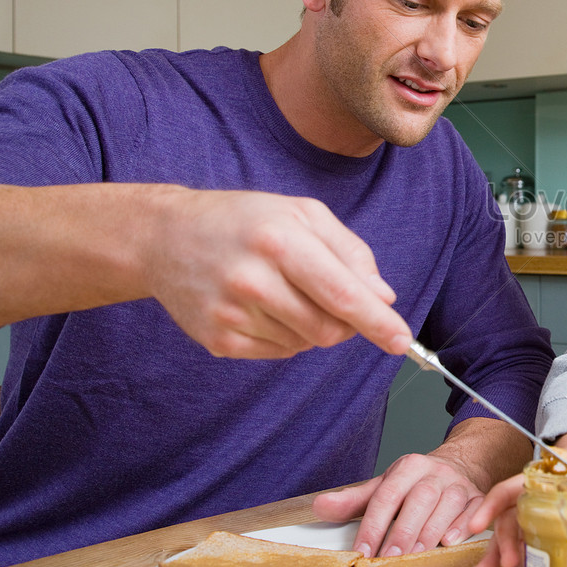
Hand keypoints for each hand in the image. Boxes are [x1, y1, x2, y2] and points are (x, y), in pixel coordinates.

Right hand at [143, 187, 411, 357]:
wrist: (165, 237)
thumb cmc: (245, 220)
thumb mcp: (303, 213)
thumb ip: (351, 253)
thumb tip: (382, 297)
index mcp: (280, 241)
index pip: (342, 294)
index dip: (377, 322)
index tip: (401, 341)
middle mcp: (252, 280)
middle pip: (328, 328)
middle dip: (345, 322)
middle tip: (333, 297)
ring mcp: (231, 314)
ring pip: (306, 343)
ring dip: (313, 325)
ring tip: (285, 290)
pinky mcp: (217, 340)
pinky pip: (278, 352)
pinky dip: (286, 335)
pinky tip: (264, 306)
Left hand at [312, 453, 485, 557]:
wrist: (459, 466)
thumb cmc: (418, 483)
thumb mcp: (385, 486)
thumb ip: (354, 500)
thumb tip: (321, 506)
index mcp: (408, 467)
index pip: (387, 496)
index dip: (374, 525)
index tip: (363, 551)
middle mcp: (435, 473)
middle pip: (419, 500)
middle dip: (403, 532)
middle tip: (389, 558)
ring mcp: (458, 485)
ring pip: (447, 506)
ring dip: (430, 534)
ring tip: (415, 556)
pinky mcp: (479, 497)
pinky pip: (475, 511)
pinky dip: (464, 527)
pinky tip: (450, 542)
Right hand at [468, 432, 566, 566]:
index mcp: (541, 480)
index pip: (509, 489)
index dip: (492, 506)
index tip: (478, 524)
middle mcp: (530, 496)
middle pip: (508, 518)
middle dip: (500, 544)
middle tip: (504, 564)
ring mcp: (530, 512)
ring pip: (508, 533)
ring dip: (499, 555)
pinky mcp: (533, 526)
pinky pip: (519, 543)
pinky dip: (513, 560)